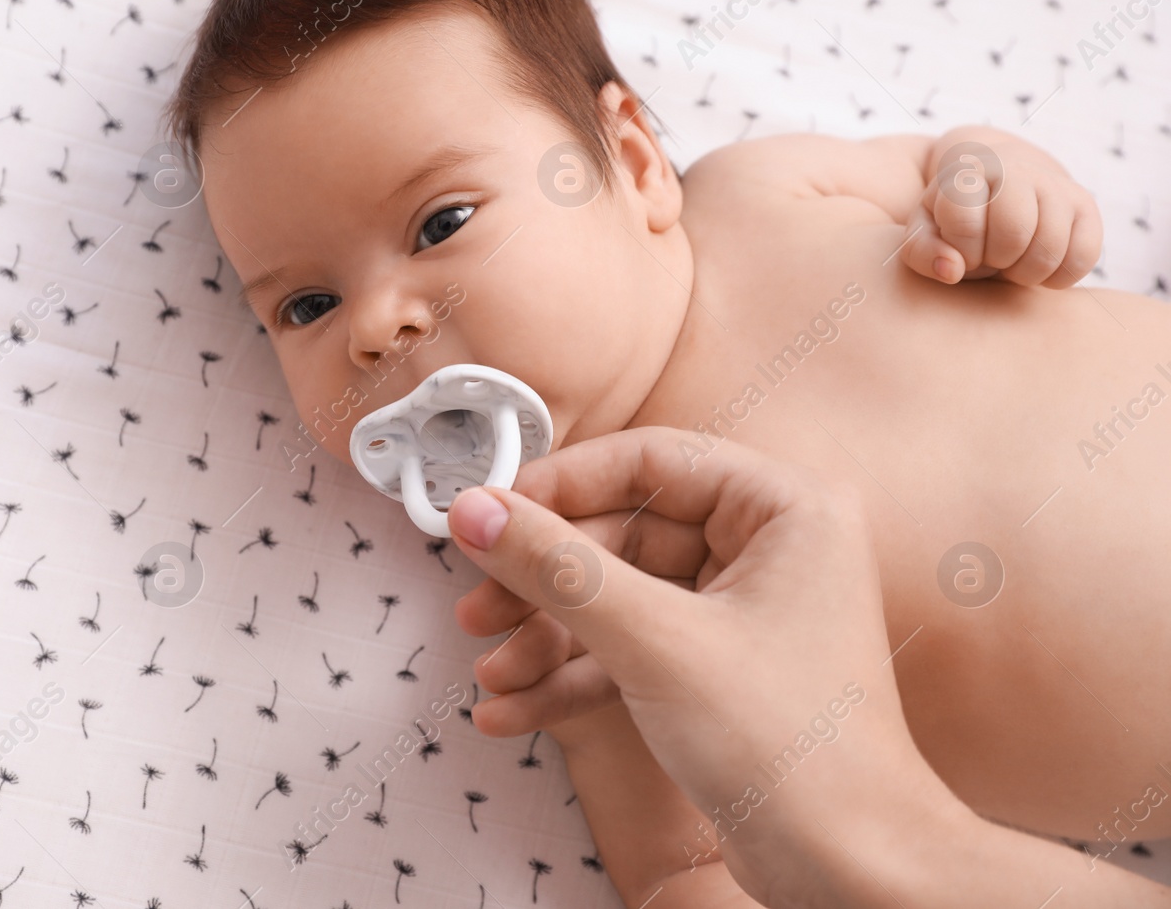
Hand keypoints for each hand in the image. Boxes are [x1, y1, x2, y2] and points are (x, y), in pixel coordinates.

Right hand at [446, 428, 947, 900]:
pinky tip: (515, 708)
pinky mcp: (716, 670)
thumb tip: (479, 512)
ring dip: (548, 637)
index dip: (561, 485)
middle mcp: (768, 550)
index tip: (493, 513)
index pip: (650, 461)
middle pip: (623, 533)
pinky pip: (628, 649)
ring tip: (494, 672)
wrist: (848, 871)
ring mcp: (741, 612)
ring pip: (617, 597)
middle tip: (481, 604)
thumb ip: (557, 568)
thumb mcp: (655, 641)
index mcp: (784, 510)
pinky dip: (573, 677)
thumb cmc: (799, 751)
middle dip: (543, 581)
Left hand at [902, 128, 1100, 287]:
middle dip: (995, 261)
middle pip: (1012, 235)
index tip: (960, 248)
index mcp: (969, 172)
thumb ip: (922, 252)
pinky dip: (1058, 277)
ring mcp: (1056, 185)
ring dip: (1024, 273)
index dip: (962, 250)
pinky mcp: (1086, 205)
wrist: (1000, 178)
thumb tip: (951, 271)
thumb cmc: (956, 214)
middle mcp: (1016, 170)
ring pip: (1049, 251)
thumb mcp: (925, 229)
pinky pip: (1082, 258)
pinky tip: (1036, 265)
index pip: (964, 222)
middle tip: (988, 257)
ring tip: (1010, 261)